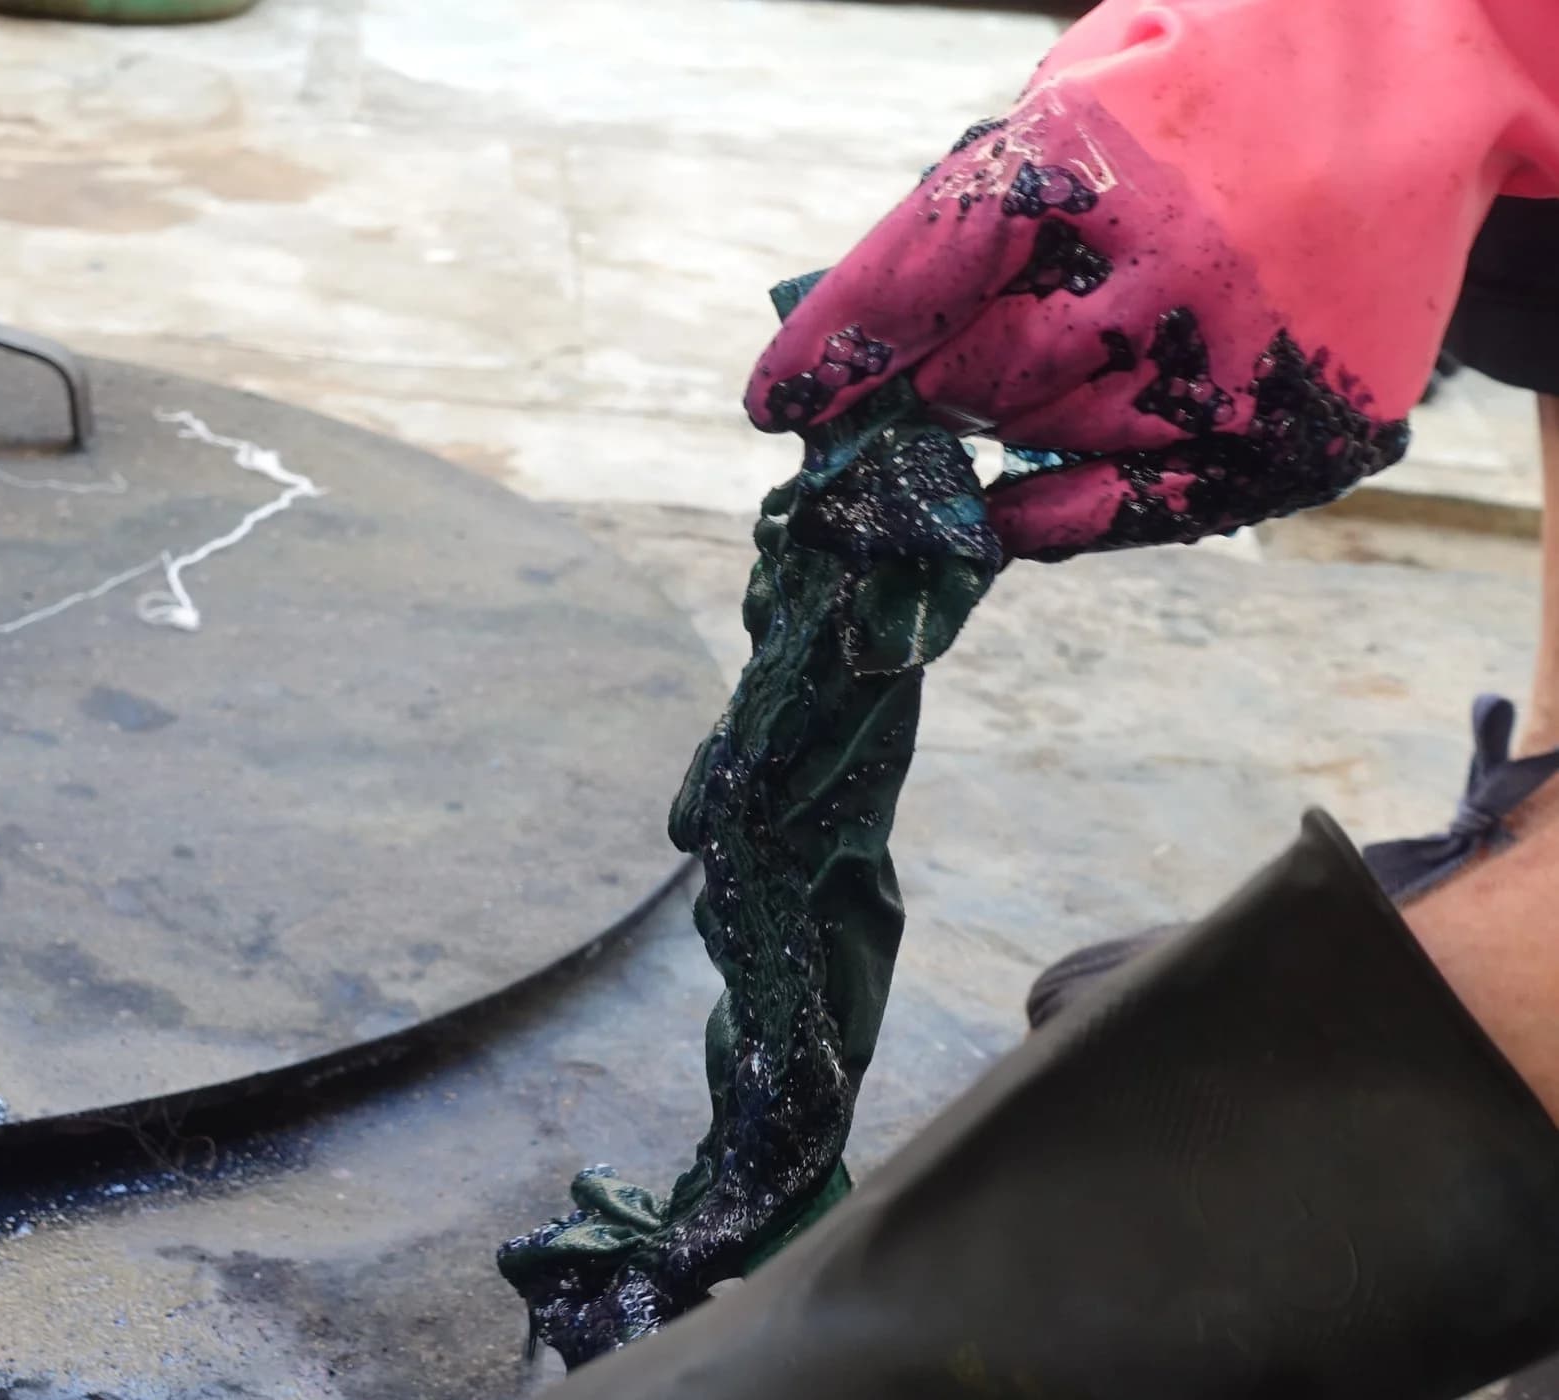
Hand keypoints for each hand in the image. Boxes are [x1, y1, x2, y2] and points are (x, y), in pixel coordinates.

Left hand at [744, 0, 1558, 560]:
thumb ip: (982, 184)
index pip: (914, 284)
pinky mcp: (1291, 432)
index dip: (833, 352)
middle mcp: (1161, 277)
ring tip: (1038, 368)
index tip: (776, 403)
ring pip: (1045, 439)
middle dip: (925, 386)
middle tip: (917, 380)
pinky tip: (1011, 509)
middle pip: (973, 380)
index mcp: (1092, 168)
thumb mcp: (1090, 73)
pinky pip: (1132, 510)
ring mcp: (1230, 363)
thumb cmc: (1231, 68)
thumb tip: (872, 305)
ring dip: (1009, 419)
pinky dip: (1056, 515)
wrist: (1440, 66)